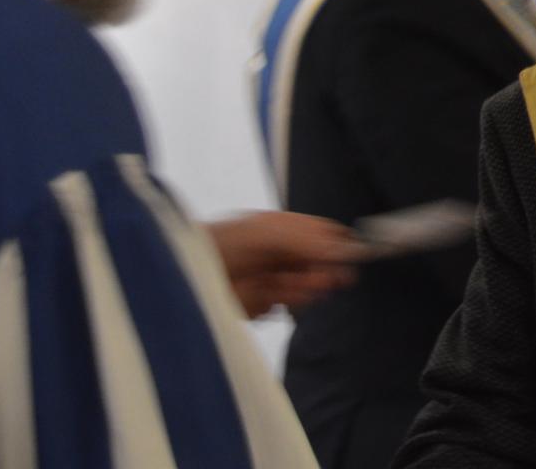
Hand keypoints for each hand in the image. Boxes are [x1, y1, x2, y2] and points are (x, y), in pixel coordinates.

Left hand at [205, 211, 362, 317]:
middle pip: (318, 265)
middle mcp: (280, 254)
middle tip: (326, 279)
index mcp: (284, 229)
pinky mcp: (258, 303)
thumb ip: (309, 241)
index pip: (324, 235)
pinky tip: (266, 296)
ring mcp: (270, 279)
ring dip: (302, 289)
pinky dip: (279, 302)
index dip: (339, 246)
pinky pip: (281, 306)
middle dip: (323, 272)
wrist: (183, 277)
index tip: (352, 257)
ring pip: (302, 288)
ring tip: (288, 285)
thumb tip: (345, 248)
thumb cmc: (224, 242)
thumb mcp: (270, 233)